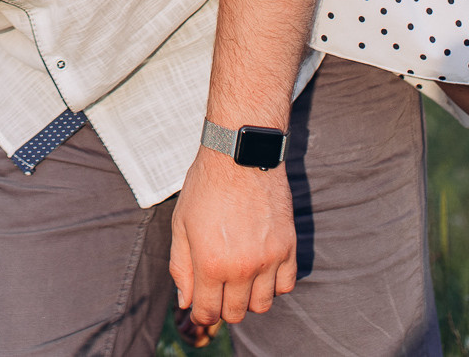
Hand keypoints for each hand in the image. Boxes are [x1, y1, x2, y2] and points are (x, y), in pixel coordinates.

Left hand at [168, 148, 296, 333]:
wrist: (239, 155)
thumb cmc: (205, 187)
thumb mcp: (180, 225)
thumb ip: (181, 267)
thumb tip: (185, 300)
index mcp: (210, 264)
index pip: (208, 312)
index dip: (201, 312)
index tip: (201, 304)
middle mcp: (241, 268)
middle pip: (236, 313)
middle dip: (223, 307)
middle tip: (218, 288)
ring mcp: (268, 259)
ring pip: (262, 305)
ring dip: (249, 298)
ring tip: (240, 277)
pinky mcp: (288, 247)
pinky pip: (286, 285)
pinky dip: (274, 284)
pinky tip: (261, 268)